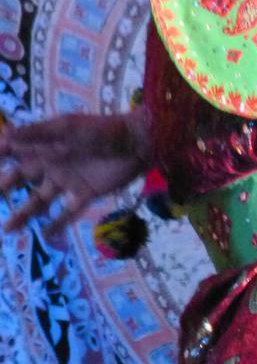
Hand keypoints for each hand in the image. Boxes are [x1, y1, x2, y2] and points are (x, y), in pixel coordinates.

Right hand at [0, 108, 150, 234]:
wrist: (136, 144)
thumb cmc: (101, 130)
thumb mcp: (68, 128)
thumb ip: (38, 133)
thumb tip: (6, 137)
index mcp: (43, 144)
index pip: (11, 150)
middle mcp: (50, 163)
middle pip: (19, 178)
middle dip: (1, 188)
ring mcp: (67, 180)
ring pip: (39, 200)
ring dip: (24, 214)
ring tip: (7, 229)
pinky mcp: (85, 194)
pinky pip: (67, 212)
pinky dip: (57, 224)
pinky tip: (45, 235)